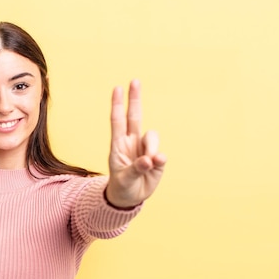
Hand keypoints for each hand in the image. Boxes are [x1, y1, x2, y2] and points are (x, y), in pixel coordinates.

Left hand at [106, 80, 165, 208]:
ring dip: (151, 147)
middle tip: (135, 80)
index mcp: (118, 145)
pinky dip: (159, 160)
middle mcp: (131, 143)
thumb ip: (136, 169)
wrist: (130, 198)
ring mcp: (145, 149)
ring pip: (152, 136)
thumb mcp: (124, 180)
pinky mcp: (157, 159)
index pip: (117, 121)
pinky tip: (154, 166)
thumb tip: (150, 159)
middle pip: (134, 116)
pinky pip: (161, 154)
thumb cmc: (122, 186)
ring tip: (147, 164)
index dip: (117, 105)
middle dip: (134, 98)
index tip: (117, 88)